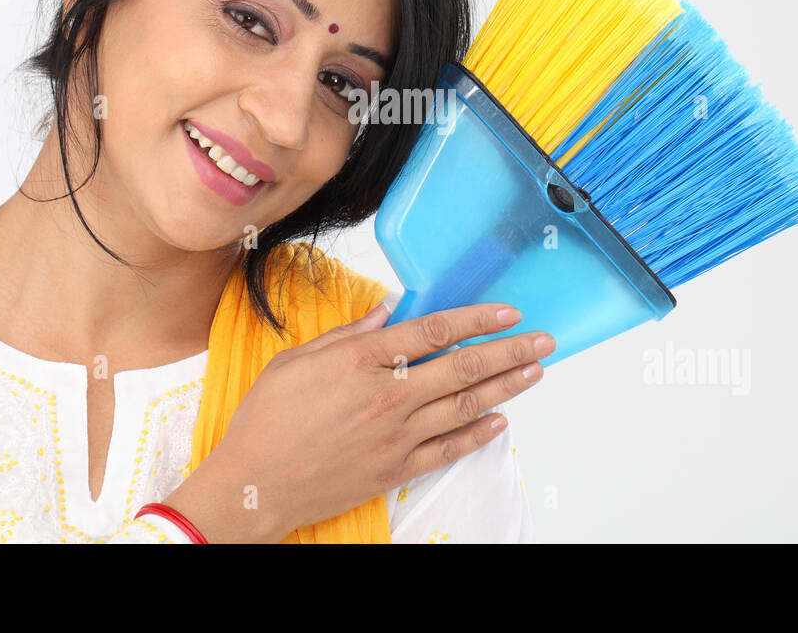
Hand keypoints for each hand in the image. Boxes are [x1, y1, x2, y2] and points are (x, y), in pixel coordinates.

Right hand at [162, 301, 551, 541]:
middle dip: (508, 351)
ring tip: (536, 371)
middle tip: (543, 339)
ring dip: (506, 386)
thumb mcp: (296, 360)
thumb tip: (387, 310)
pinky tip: (501, 421)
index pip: (434, 331)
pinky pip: (448, 448)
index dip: (476, 319)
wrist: (254, 485)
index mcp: (360, 361)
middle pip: (462, 367)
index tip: (506, 312)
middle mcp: (387, 397)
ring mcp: (396, 436)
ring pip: (465, 405)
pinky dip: (478, 435)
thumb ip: (347, 335)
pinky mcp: (396, 468)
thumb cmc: (266, 421)